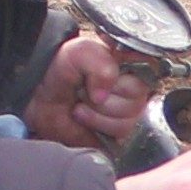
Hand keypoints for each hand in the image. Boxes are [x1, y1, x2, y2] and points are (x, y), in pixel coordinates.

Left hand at [26, 30, 159, 152]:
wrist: (40, 94)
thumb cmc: (61, 69)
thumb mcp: (80, 51)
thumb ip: (101, 64)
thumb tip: (105, 94)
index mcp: (132, 64)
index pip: (150, 71)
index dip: (124, 77)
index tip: (106, 75)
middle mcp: (134, 90)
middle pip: (136, 100)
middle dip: (104, 97)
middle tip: (87, 89)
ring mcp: (128, 114)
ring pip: (127, 121)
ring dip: (96, 113)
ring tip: (82, 103)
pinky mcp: (118, 135)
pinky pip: (119, 137)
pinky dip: (96, 127)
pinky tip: (85, 119)